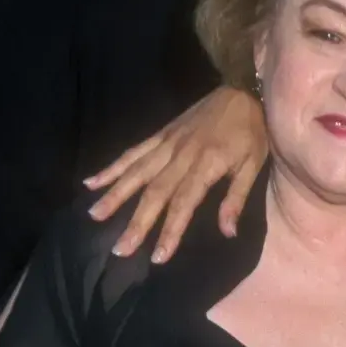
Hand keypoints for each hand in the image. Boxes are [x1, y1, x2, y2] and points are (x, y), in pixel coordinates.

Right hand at [84, 87, 267, 262]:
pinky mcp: (161, 134)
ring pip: (136, 173)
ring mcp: (167, 143)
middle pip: (154, 193)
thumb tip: (227, 232)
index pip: (184, 204)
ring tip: (95, 217)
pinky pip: (133, 152)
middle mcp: (181, 156)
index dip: (170, 230)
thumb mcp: (254, 164)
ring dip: (115, 196)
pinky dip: (112, 167)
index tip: (158, 256)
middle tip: (120, 250)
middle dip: (137, 223)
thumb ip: (237, 198)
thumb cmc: (252, 131)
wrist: (242, 90)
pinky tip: (91, 182)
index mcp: (207, 165)